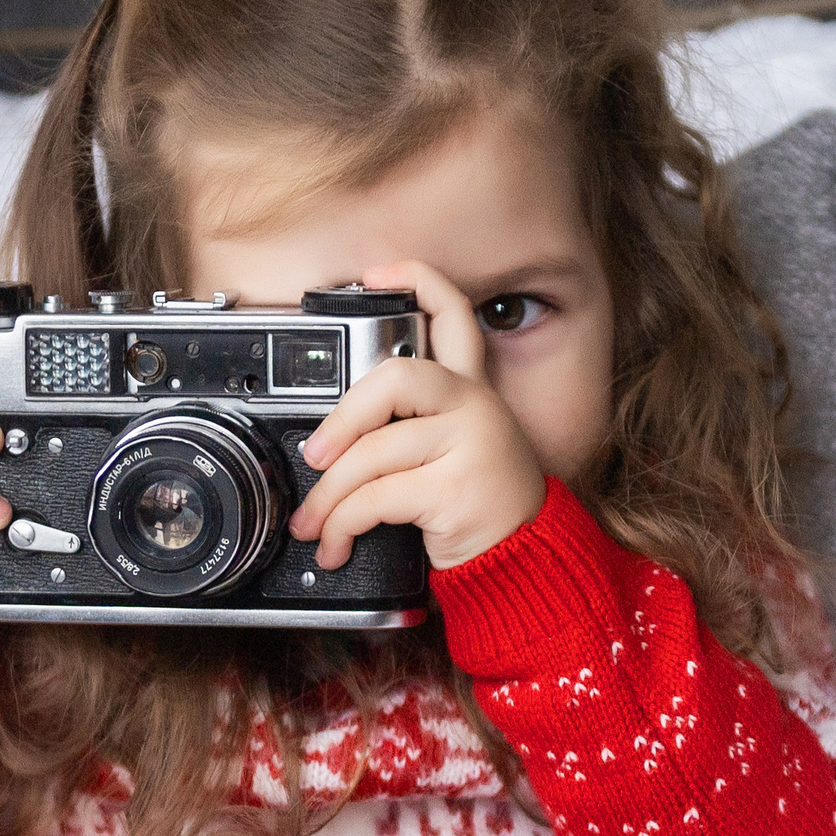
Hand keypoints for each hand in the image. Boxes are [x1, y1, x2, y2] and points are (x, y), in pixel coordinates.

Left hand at [288, 261, 547, 571]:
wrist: (522, 563)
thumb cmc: (477, 505)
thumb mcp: (454, 450)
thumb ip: (410, 425)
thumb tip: (330, 436)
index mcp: (470, 390)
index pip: (454, 315)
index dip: (417, 281)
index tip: (377, 273)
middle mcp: (475, 407)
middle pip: (397, 378)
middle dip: (342, 418)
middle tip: (316, 454)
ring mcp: (471, 445)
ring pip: (372, 453)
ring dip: (328, 497)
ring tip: (314, 523)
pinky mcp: (457, 490)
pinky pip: (375, 499)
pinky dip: (342, 525)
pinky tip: (337, 543)